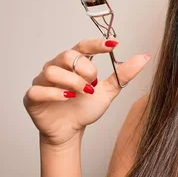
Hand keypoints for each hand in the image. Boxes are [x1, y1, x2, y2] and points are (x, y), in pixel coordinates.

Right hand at [23, 38, 150, 146]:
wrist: (70, 132)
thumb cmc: (85, 108)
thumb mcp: (108, 91)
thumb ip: (123, 74)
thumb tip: (144, 57)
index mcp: (73, 63)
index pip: (82, 46)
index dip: (96, 44)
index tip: (113, 44)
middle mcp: (56, 67)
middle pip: (66, 55)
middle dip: (84, 68)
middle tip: (93, 83)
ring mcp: (42, 81)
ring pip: (53, 71)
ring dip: (72, 81)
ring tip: (83, 93)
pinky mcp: (33, 97)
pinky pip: (39, 90)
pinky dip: (55, 93)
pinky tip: (68, 98)